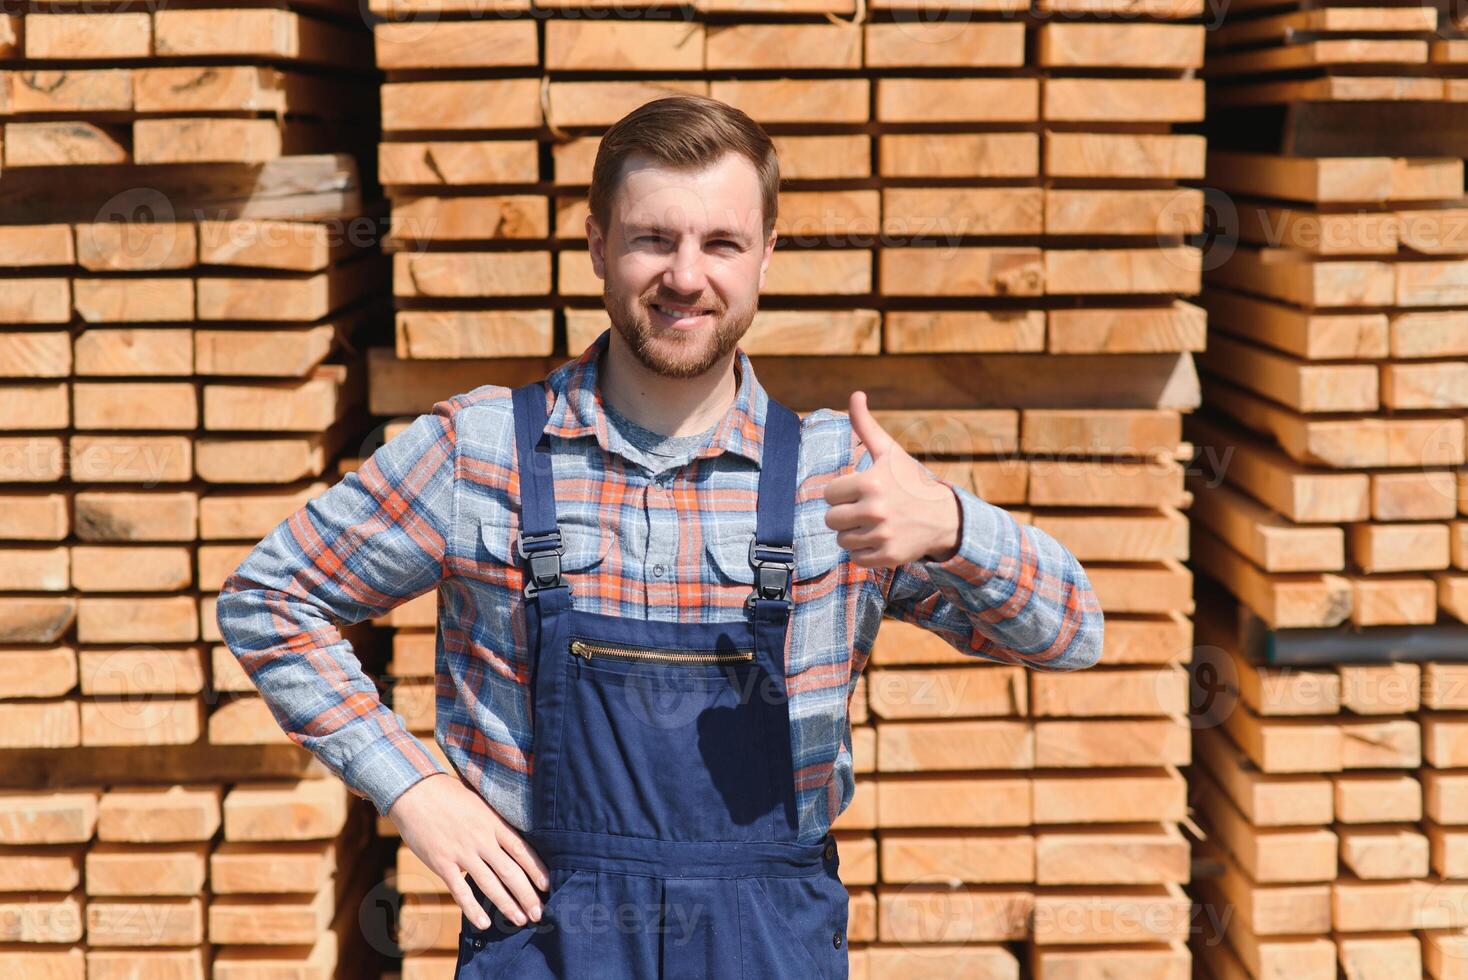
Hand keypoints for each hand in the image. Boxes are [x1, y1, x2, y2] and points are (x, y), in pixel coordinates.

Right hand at [387, 772, 550, 930]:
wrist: (414, 792)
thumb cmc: (448, 794)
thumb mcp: (479, 803)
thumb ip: (494, 823)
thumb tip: (510, 842)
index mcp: (493, 822)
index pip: (521, 850)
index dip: (536, 869)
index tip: (547, 886)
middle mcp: (481, 839)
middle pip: (510, 871)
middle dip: (527, 895)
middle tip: (538, 913)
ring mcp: (462, 852)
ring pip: (490, 884)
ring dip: (506, 905)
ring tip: (520, 920)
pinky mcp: (442, 863)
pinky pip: (460, 890)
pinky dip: (473, 908)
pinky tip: (484, 923)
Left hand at [824, 391, 961, 566]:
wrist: (944, 516)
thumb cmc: (910, 481)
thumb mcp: (889, 452)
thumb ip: (865, 425)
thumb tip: (855, 394)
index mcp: (870, 482)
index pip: (830, 494)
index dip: (842, 493)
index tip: (859, 491)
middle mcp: (875, 510)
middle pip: (831, 519)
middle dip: (844, 514)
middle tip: (864, 509)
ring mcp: (882, 535)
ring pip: (841, 540)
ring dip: (853, 534)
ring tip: (873, 524)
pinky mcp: (888, 557)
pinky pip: (856, 559)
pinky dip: (863, 552)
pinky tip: (879, 539)